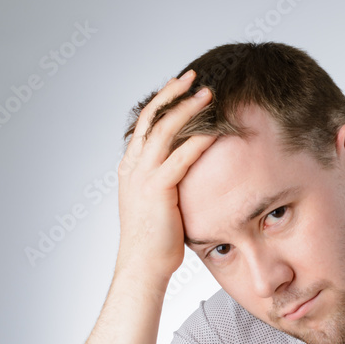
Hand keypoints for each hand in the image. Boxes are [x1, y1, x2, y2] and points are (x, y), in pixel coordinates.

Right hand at [115, 70, 215, 283]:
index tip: (180, 85)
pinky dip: (197, 140)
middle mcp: (133, 166)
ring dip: (188, 109)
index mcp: (130, 167)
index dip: (163, 101)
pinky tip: (214, 130)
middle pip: (153, 117)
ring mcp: (143, 176)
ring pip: (165, 130)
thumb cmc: (155, 241)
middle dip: (174, 94)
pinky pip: (180, 157)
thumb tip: (188, 173)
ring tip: (209, 95)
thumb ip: (168, 183)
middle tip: (195, 77)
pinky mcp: (158, 189)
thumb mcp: (158, 203)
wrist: (142, 266)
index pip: (145, 123)